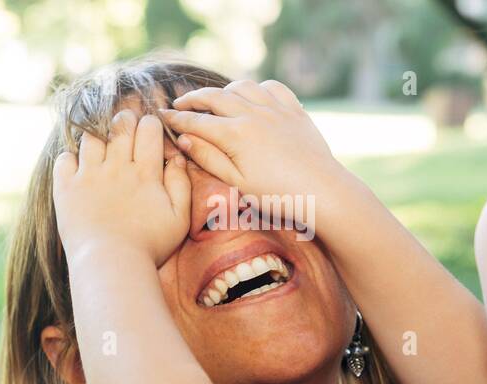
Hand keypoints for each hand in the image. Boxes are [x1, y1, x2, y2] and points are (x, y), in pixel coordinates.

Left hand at [52, 110, 191, 265]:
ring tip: (101, 143)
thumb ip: (181, 185)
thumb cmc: (150, 246)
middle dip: (125, 119)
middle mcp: (116, 167)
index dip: (150, 124)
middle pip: (121, 126)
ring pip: (92, 137)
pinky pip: (64, 159)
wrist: (111, 265)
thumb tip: (178, 157)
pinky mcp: (67, 188)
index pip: (149, 129)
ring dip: (98, 134)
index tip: (149, 131)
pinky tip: (76, 165)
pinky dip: (69, 157)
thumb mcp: (179, 218)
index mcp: (145, 172)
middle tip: (126, 125)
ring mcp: (89, 175)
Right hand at [159, 79, 350, 198]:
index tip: (163, 117)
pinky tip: (252, 97)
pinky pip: (272, 87)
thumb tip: (185, 140)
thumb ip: (209, 158)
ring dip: (224, 90)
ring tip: (215, 99)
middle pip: (214, 97)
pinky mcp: (295, 111)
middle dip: (193, 99)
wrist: (323, 191)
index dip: (177, 119)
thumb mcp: (237, 182)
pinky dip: (258, 88)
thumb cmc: (278, 194)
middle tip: (180, 104)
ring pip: (242, 87)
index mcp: (235, 134)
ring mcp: (276, 109)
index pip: (197, 121)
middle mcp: (253, 114)